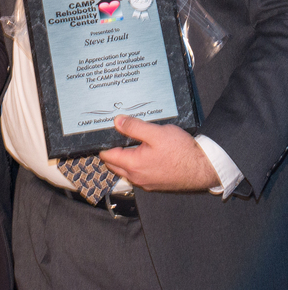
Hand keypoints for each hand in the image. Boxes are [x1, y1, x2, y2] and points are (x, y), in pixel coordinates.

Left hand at [98, 115, 218, 191]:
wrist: (203, 168)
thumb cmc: (182, 151)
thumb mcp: (156, 133)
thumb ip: (134, 127)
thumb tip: (117, 122)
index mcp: (134, 165)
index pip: (107, 155)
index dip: (103, 143)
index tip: (102, 133)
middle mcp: (137, 177)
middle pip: (114, 164)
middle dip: (110, 151)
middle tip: (112, 135)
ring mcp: (146, 182)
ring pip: (125, 170)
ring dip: (122, 158)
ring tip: (127, 141)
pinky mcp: (155, 183)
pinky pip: (137, 174)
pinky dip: (134, 164)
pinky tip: (142, 152)